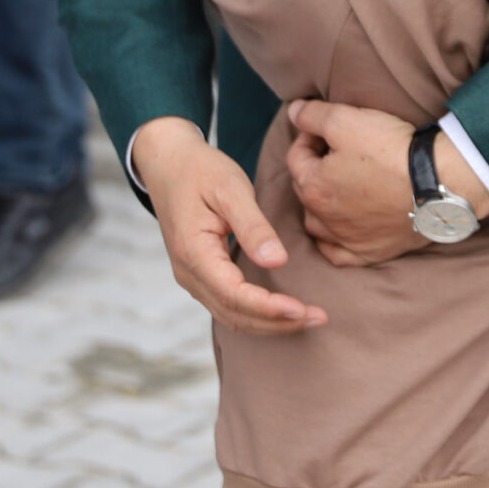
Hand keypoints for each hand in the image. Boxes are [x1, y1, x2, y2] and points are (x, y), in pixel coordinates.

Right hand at [132, 118, 325, 334]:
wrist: (169, 164)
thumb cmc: (201, 171)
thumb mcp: (230, 189)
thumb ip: (253, 227)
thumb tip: (277, 262)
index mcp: (193, 253)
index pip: (233, 295)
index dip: (269, 308)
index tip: (302, 309)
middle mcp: (189, 273)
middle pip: (234, 315)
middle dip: (278, 323)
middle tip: (319, 318)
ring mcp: (192, 278)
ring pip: (231, 316)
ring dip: (270, 323)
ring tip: (309, 318)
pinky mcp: (200, 275)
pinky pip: (228, 305)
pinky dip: (258, 314)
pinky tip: (283, 309)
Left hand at [285, 99, 488, 267]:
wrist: (439, 182)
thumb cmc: (391, 150)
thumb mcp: (347, 120)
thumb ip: (312, 116)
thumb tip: (292, 112)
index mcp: (313, 186)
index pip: (297, 156)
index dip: (309, 136)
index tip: (329, 127)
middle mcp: (323, 218)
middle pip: (306, 188)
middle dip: (315, 168)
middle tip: (338, 151)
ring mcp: (346, 239)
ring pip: (317, 224)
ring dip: (319, 205)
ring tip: (338, 187)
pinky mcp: (370, 253)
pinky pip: (339, 254)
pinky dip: (334, 241)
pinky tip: (340, 230)